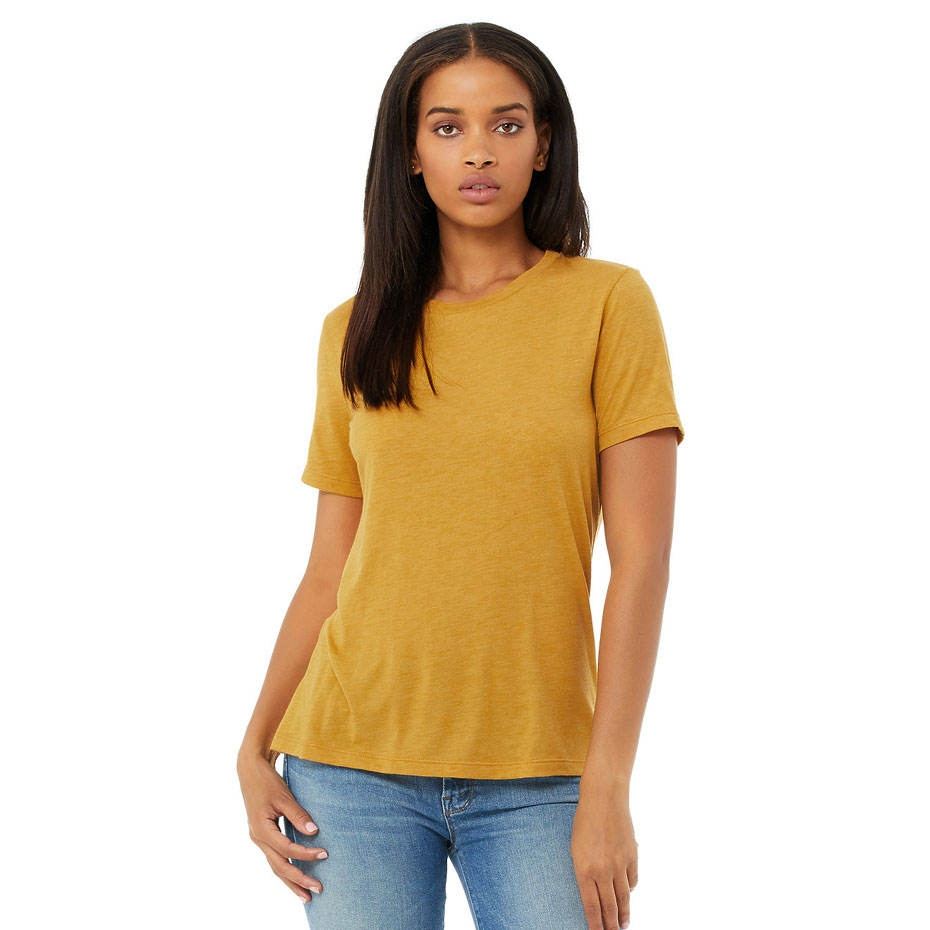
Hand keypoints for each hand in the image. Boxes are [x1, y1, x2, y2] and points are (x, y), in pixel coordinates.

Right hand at [237, 750, 327, 902]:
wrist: (250, 770)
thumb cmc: (267, 781)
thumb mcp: (284, 796)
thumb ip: (298, 815)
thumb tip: (313, 832)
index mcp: (262, 830)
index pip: (287, 849)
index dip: (306, 853)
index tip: (325, 853)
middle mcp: (258, 838)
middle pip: (279, 866)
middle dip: (298, 880)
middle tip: (317, 890)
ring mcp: (259, 838)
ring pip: (275, 866)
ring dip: (291, 880)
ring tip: (306, 895)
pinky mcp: (263, 835)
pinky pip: (274, 858)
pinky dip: (285, 868)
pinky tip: (296, 876)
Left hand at [570, 781, 638, 929]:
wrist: (604, 798)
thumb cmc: (585, 820)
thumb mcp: (576, 848)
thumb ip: (584, 871)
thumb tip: (593, 890)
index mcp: (584, 869)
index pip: (592, 906)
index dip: (596, 924)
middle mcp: (603, 871)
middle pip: (610, 907)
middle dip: (611, 925)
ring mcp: (619, 865)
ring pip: (623, 898)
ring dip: (623, 914)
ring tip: (623, 924)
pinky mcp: (632, 856)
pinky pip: (632, 880)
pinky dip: (630, 889)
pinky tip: (628, 895)